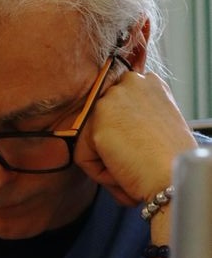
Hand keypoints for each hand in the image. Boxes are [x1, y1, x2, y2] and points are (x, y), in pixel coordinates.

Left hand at [75, 67, 196, 207]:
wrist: (174, 176)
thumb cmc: (171, 160)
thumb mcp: (157, 125)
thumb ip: (135, 118)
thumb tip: (111, 130)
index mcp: (148, 81)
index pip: (117, 110)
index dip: (125, 136)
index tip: (141, 150)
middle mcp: (129, 82)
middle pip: (102, 124)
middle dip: (113, 148)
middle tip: (138, 163)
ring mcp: (112, 100)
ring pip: (91, 141)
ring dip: (107, 162)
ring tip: (132, 169)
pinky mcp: (98, 124)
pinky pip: (84, 158)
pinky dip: (100, 174)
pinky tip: (123, 173)